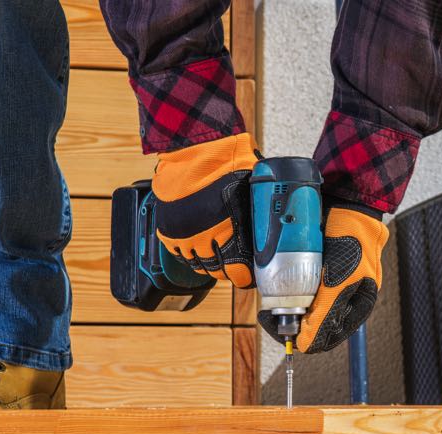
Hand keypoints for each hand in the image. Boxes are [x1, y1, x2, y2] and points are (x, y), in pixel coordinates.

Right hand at [151, 133, 258, 288]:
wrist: (196, 148)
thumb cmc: (229, 164)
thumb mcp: (252, 189)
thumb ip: (257, 211)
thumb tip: (273, 219)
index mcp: (229, 232)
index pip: (237, 272)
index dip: (244, 277)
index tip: (248, 276)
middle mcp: (205, 238)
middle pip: (216, 270)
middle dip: (226, 271)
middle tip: (233, 268)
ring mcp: (185, 234)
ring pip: (197, 263)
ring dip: (207, 264)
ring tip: (215, 259)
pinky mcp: (169, 228)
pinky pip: (178, 252)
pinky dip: (188, 254)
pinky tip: (196, 250)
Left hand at [258, 207, 387, 352]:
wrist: (348, 202)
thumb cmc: (353, 241)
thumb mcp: (340, 281)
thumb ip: (326, 313)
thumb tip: (305, 344)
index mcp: (354, 309)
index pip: (322, 338)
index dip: (297, 337)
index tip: (275, 325)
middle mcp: (341, 300)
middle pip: (309, 323)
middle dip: (287, 319)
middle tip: (268, 311)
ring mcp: (328, 284)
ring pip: (301, 306)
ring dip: (284, 304)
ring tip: (271, 295)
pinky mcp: (316, 268)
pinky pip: (297, 285)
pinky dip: (285, 286)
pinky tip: (276, 279)